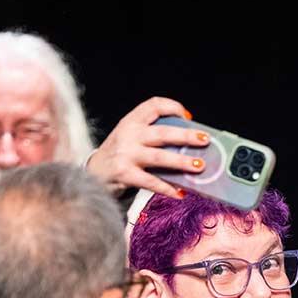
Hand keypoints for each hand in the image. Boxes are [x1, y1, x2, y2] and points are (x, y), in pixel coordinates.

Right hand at [86, 96, 209, 196]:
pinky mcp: (124, 174)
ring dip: (182, 161)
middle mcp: (128, 134)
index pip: (153, 105)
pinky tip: (180, 193)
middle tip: (205, 140)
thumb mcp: (131, 138)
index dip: (172, 107)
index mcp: (131, 121)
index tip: (187, 117)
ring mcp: (126, 154)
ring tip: (199, 166)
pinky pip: (151, 181)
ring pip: (160, 157)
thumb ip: (152, 137)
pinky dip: (167, 188)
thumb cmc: (119, 155)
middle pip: (163, 132)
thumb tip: (188, 146)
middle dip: (186, 136)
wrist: (92, 174)